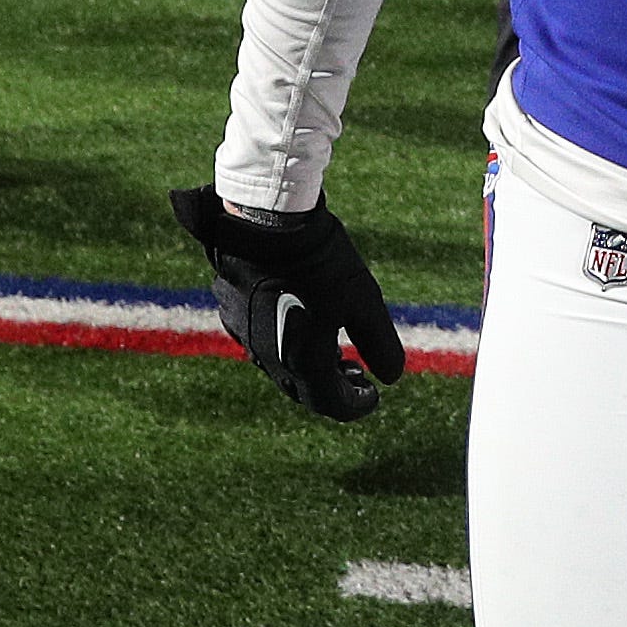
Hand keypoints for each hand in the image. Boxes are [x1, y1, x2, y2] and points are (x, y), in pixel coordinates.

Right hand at [169, 186, 405, 419]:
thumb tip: (393, 376)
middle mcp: (269, 359)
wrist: (265, 221)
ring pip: (281, 368)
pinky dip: (288, 346)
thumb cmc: (321, 261)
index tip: (374, 394)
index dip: (357, 405)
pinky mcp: (233, 314)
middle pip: (305, 391)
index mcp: (302, 363)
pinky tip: (303, 322)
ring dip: (311, 367)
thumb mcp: (363, 300)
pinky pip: (263, 344)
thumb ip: (379, 343)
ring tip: (335, 350)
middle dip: (334, 387)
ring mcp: (246, 338)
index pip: (332, 405)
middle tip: (358, 372)